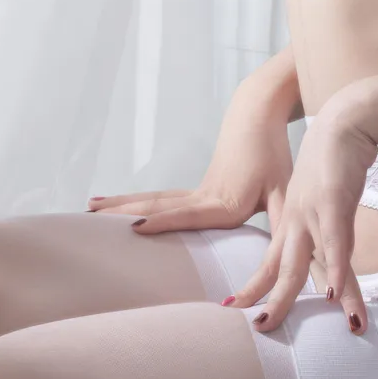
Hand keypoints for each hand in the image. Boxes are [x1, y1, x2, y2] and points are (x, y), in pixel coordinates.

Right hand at [86, 75, 293, 232]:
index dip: (166, 221)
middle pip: (159, 205)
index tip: (138, 227)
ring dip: (122, 205)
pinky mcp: (195, 189)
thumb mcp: (287, 193)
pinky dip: (135, 202)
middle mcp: (205, 197)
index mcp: (227, 202)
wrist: (259, 114)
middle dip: (125, 214)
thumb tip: (287, 264)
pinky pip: (161, 198)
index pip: (191, 214)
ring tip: (90, 210)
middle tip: (91, 220)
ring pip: (154, 199)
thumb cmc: (276, 155)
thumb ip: (284, 229)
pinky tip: (113, 205)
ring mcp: (196, 191)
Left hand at [221, 98, 377, 335]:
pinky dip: (335, 271)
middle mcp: (296, 220)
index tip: (236, 309)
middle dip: (267, 302)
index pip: (269, 261)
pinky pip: (335, 244)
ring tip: (277, 324)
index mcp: (291, 220)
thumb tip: (335, 257)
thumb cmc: (333, 160)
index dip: (255, 287)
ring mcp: (312, 213)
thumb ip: (326, 229)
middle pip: (279, 270)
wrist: (345, 122)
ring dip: (292, 298)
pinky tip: (332, 295)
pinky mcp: (334, 203)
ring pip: (302, 265)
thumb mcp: (322, 198)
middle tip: (255, 329)